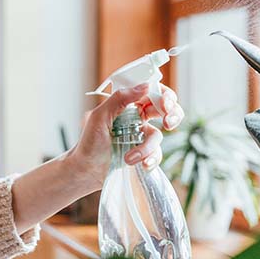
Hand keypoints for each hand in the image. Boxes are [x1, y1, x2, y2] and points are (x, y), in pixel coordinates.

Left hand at [68, 83, 184, 192]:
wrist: (85, 171)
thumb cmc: (88, 143)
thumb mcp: (99, 116)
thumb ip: (120, 99)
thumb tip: (145, 87)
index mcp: (128, 105)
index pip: (152, 93)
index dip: (164, 95)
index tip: (165, 104)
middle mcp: (138, 119)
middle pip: (166, 110)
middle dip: (173, 115)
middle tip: (168, 123)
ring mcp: (142, 136)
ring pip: (158, 136)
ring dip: (147, 148)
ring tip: (130, 157)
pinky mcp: (144, 154)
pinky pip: (157, 154)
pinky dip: (151, 160)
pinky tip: (142, 165)